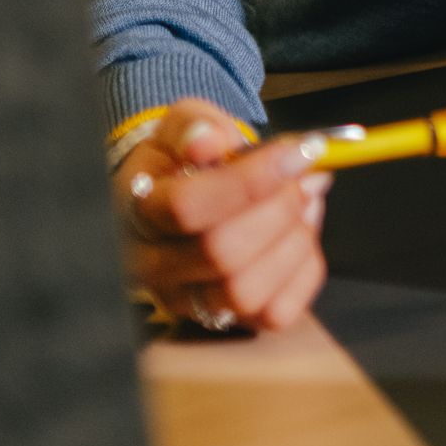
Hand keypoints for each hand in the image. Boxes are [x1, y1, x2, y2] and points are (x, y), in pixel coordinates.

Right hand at [111, 99, 327, 332]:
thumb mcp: (183, 124)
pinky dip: (303, 271)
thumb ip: (195, 126)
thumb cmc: (182, 157)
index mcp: (138, 210)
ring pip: (247, 292)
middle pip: (223, 254)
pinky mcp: (224, 321)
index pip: (188, 207)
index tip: (298, 151)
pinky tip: (302, 232)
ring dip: (294, 240)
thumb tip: (210, 142)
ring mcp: (185, 300)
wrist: (179, 190)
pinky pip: (275, 314)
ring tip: (307, 198)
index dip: (252, 179)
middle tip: (308, 174)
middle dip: (281, 208)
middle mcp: (152, 266)